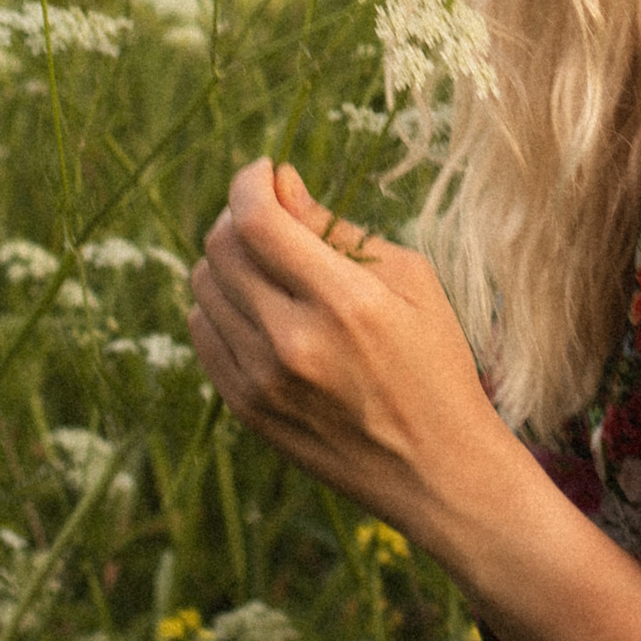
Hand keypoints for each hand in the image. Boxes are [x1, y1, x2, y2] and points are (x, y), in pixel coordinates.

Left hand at [187, 160, 517, 559]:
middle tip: (269, 213)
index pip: (258, 221)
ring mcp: (262, 381)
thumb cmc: (435, 362)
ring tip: (268, 264)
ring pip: (204, 286)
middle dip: (239, 214)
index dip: (250, 182)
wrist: (436, 469)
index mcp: (344, 303)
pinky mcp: (246, 409)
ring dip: (227, 259)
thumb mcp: (411, 282)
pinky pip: (203, 332)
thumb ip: (339, 231)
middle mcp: (293, 343)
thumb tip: (280, 182)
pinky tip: (258, 306)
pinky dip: (219, 305)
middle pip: (222, 248)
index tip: (265, 171)